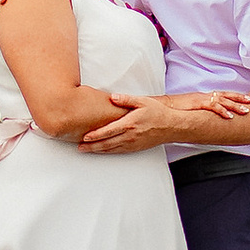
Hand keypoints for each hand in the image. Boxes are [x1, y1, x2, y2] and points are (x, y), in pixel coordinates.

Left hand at [78, 95, 200, 154]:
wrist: (171, 126)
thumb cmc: (156, 112)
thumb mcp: (142, 101)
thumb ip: (126, 99)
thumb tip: (112, 97)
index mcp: (129, 124)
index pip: (108, 131)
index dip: (95, 135)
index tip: (84, 136)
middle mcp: (129, 136)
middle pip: (107, 143)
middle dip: (92, 146)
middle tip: (79, 148)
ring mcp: (132, 144)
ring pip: (111, 149)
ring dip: (97, 151)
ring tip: (85, 150)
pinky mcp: (134, 148)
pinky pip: (118, 151)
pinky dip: (107, 152)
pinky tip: (101, 151)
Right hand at [178, 90, 249, 123]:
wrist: (163, 106)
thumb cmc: (175, 109)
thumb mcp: (191, 109)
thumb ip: (200, 111)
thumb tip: (208, 117)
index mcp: (204, 97)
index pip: (222, 95)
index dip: (235, 96)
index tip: (246, 98)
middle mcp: (205, 96)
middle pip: (226, 95)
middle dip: (239, 98)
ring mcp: (202, 99)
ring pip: (222, 100)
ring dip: (235, 105)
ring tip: (246, 110)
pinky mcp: (197, 104)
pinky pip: (212, 107)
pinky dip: (222, 111)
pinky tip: (230, 116)